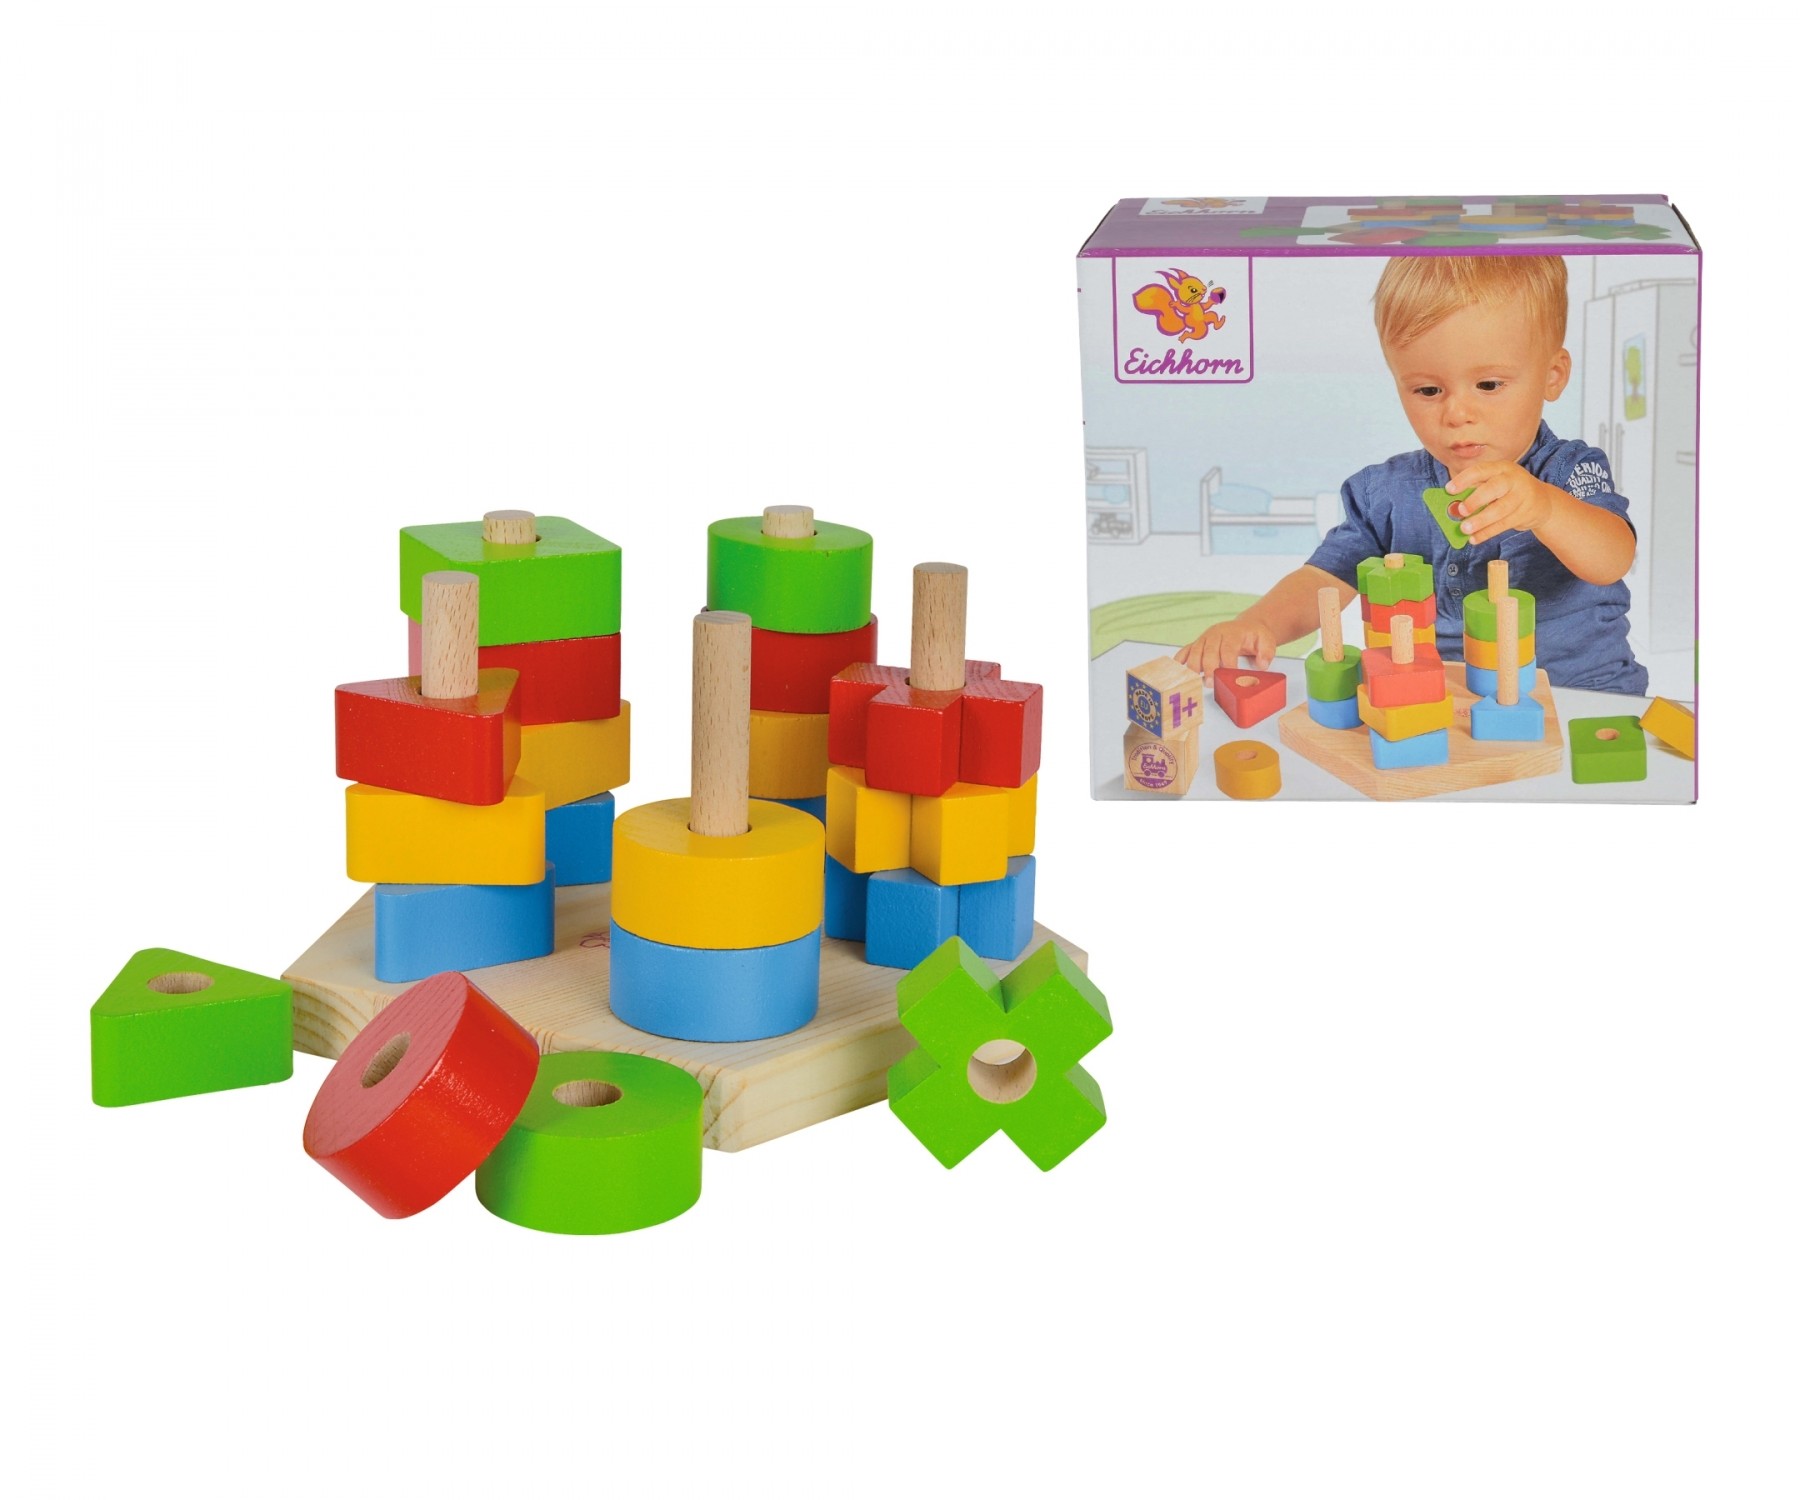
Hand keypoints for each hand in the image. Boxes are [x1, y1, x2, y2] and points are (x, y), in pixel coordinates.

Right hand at [1176, 616, 1278, 676]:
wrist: (1246, 627)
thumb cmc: (1255, 636)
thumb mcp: (1267, 641)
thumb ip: (1266, 652)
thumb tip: (1262, 665)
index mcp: (1232, 633)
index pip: (1228, 649)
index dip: (1228, 663)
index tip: (1229, 676)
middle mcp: (1216, 634)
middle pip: (1208, 651)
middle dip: (1208, 667)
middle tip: (1209, 683)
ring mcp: (1205, 638)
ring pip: (1195, 651)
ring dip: (1193, 667)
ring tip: (1193, 681)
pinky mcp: (1198, 643)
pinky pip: (1186, 650)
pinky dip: (1180, 659)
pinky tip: (1177, 670)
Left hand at [1446, 461, 1560, 545]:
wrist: (1541, 501)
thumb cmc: (1508, 492)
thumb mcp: (1495, 484)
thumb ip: (1475, 492)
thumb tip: (1453, 507)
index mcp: (1501, 468)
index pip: (1481, 470)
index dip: (1464, 479)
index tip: (1449, 489)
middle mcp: (1513, 479)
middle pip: (1494, 487)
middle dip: (1476, 499)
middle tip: (1461, 510)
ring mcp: (1522, 496)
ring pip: (1500, 509)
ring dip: (1481, 520)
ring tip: (1464, 529)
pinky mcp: (1525, 513)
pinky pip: (1504, 524)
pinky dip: (1487, 532)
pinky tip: (1474, 538)